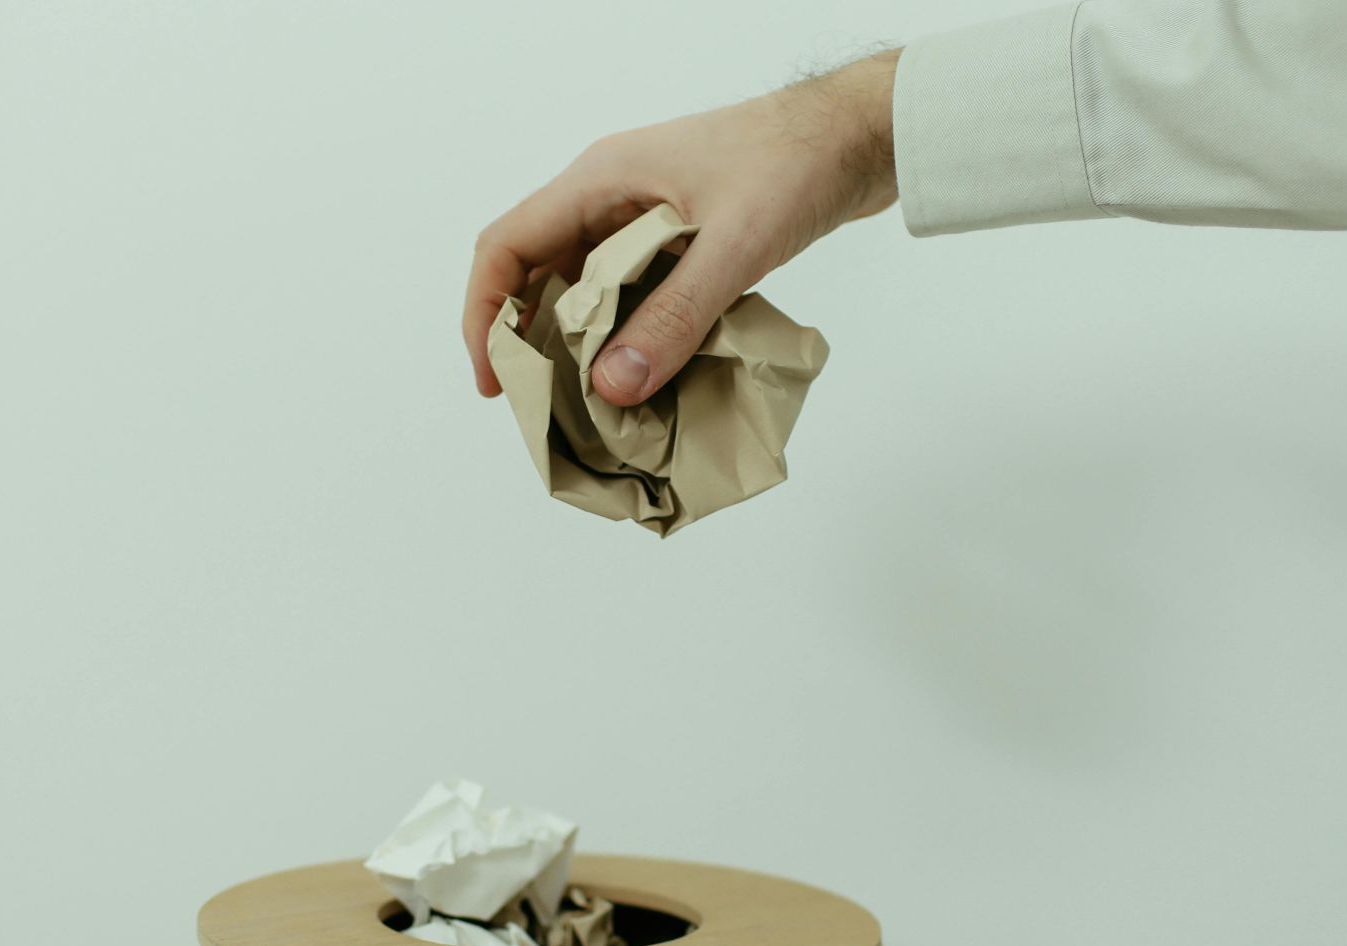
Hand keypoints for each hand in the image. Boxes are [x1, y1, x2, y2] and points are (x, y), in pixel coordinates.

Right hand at [462, 50, 899, 404]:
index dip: (486, 315)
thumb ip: (673, 316)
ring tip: (590, 406)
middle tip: (544, 408)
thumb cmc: (795, 165)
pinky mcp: (683, 237)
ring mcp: (647, 215)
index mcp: (600, 181)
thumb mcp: (733, 246)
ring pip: (588, 286)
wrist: (860, 134)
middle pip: (540, 271)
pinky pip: (634, 290)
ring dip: (584, 342)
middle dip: (532, 341)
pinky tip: (646, 376)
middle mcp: (612, 196)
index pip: (508, 246)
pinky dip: (629, 333)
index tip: (494, 381)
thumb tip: (611, 386)